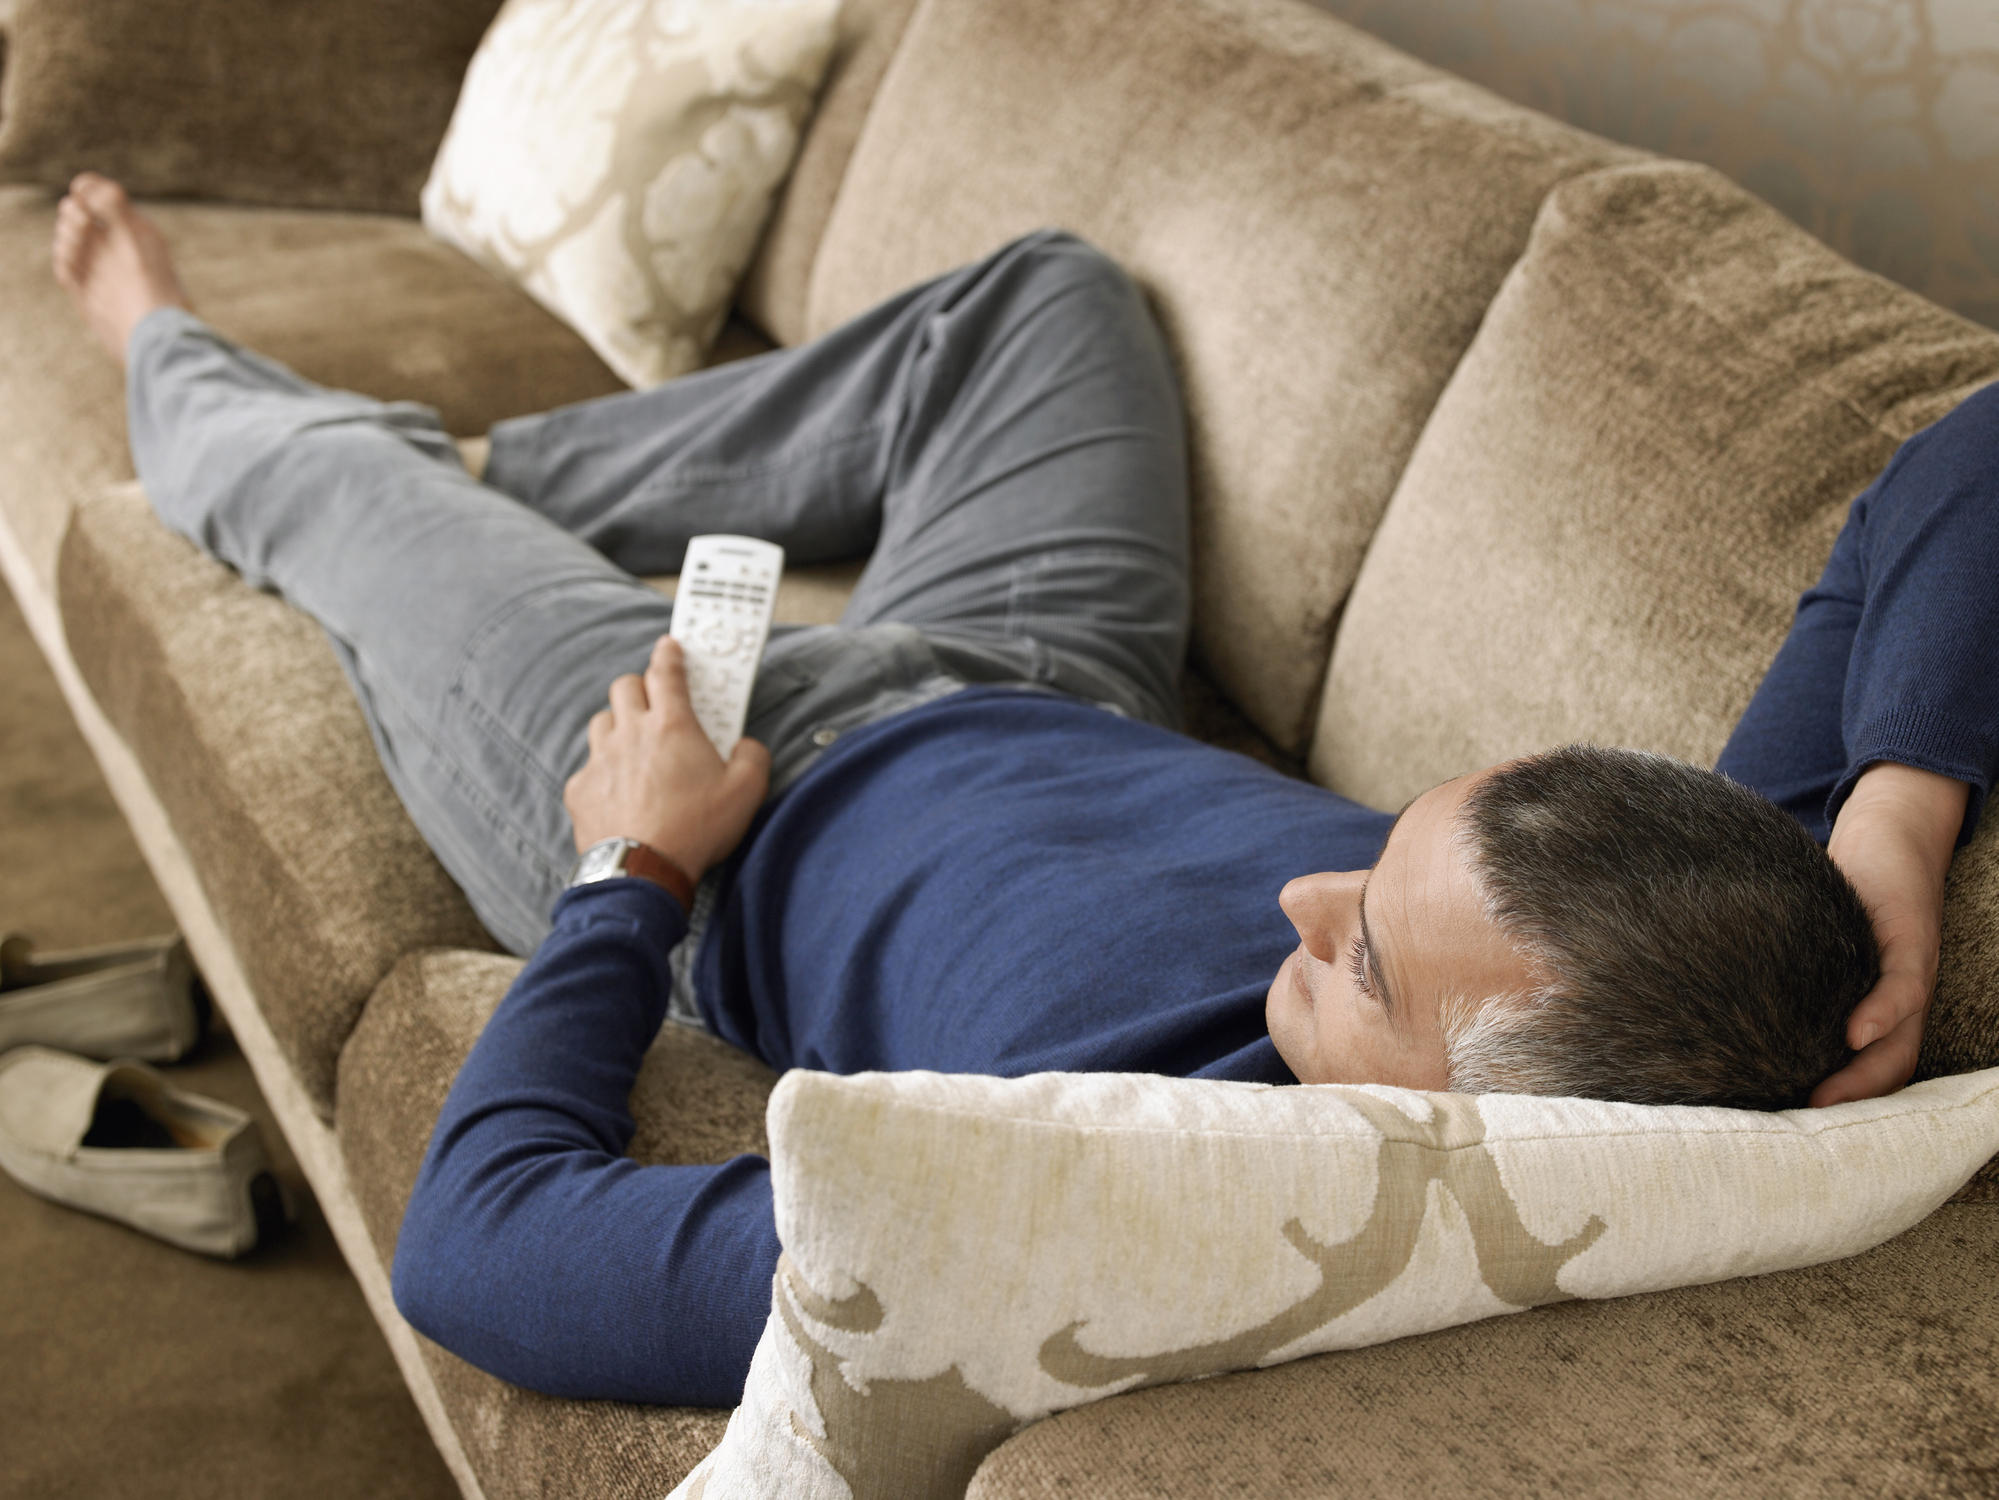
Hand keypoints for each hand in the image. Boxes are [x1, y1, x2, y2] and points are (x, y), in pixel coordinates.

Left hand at [563, 635, 769, 880]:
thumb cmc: (695, 830)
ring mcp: (601, 760)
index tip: (670, 646)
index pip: (666, 672)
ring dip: (618, 725)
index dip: (669, 655)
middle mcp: (631, 733)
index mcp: (672, 726)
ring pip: (602, 721)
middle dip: (641, 688)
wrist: (643, 871)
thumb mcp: (746, 793)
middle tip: (658, 705)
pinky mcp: (580, 788)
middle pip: (626, 687)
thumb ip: (753, 757)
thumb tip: (747, 746)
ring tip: (636, 747)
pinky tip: (618, 790)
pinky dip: (602, 771)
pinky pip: (588, 766)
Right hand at [1811, 762, 1968, 1106]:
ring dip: (1865, 1077)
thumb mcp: (1812, 943)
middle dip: (1848, 1109)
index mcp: (1875, 1012)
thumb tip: (1709, 996)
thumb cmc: (1841, 891)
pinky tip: (1854, 1032)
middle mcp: (1900, 1006)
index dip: (1833, 1107)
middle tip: (1797, 1133)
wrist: (1891, 836)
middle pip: (1884, 1074)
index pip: (1861, 1074)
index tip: (1783, 1131)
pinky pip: (1902, 989)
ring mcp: (1911, 978)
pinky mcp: (1912, 943)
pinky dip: (1882, 1014)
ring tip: (1823, 1098)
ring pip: (1898, 1044)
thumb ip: (1783, 973)